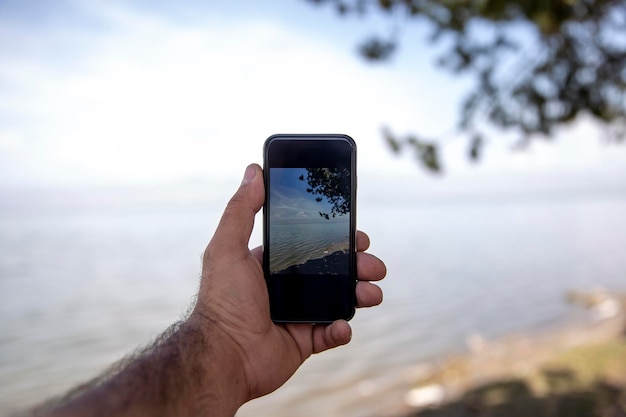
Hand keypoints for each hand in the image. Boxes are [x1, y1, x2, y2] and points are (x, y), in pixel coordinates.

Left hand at [191, 163, 385, 402]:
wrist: (224, 356)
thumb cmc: (222, 301)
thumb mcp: (227, 247)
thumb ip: (241, 210)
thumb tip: (253, 170)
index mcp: (273, 263)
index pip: (312, 243)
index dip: (336, 237)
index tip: (356, 232)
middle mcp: (288, 287)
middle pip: (333, 270)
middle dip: (358, 264)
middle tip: (371, 263)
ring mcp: (298, 314)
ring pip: (340, 299)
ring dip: (361, 294)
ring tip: (372, 293)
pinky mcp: (304, 341)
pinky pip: (331, 333)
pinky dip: (342, 330)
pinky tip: (341, 325)